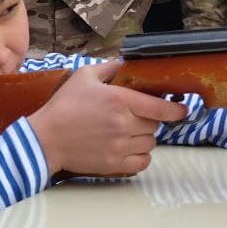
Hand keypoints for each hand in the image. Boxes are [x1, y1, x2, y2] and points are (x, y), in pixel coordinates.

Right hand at [27, 59, 188, 176]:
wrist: (45, 139)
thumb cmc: (64, 106)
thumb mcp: (84, 77)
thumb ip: (110, 67)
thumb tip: (126, 63)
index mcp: (120, 100)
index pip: (162, 108)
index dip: (176, 109)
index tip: (181, 109)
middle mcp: (124, 124)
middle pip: (155, 125)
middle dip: (150, 120)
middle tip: (135, 117)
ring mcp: (120, 146)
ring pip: (151, 143)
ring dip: (145, 138)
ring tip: (129, 132)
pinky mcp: (114, 164)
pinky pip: (143, 162)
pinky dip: (141, 156)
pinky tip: (129, 149)